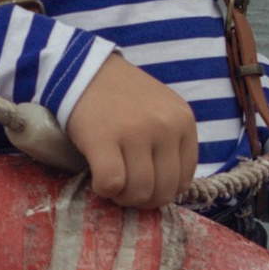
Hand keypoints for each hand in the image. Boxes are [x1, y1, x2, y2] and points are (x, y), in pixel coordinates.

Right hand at [63, 54, 197, 209]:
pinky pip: (112, 184)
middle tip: (125, 189)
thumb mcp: (161, 112)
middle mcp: (165, 126)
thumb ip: (170, 145)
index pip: (184, 179)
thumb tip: (166, 191)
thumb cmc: (122, 96)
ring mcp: (135, 132)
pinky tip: (97, 177)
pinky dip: (103, 189)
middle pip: (163, 191)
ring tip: (112, 183)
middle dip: (142, 199)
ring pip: (138, 191)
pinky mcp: (104, 138)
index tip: (144, 183)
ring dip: (122, 196)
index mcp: (184, 121)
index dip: (162, 190)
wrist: (84, 70)